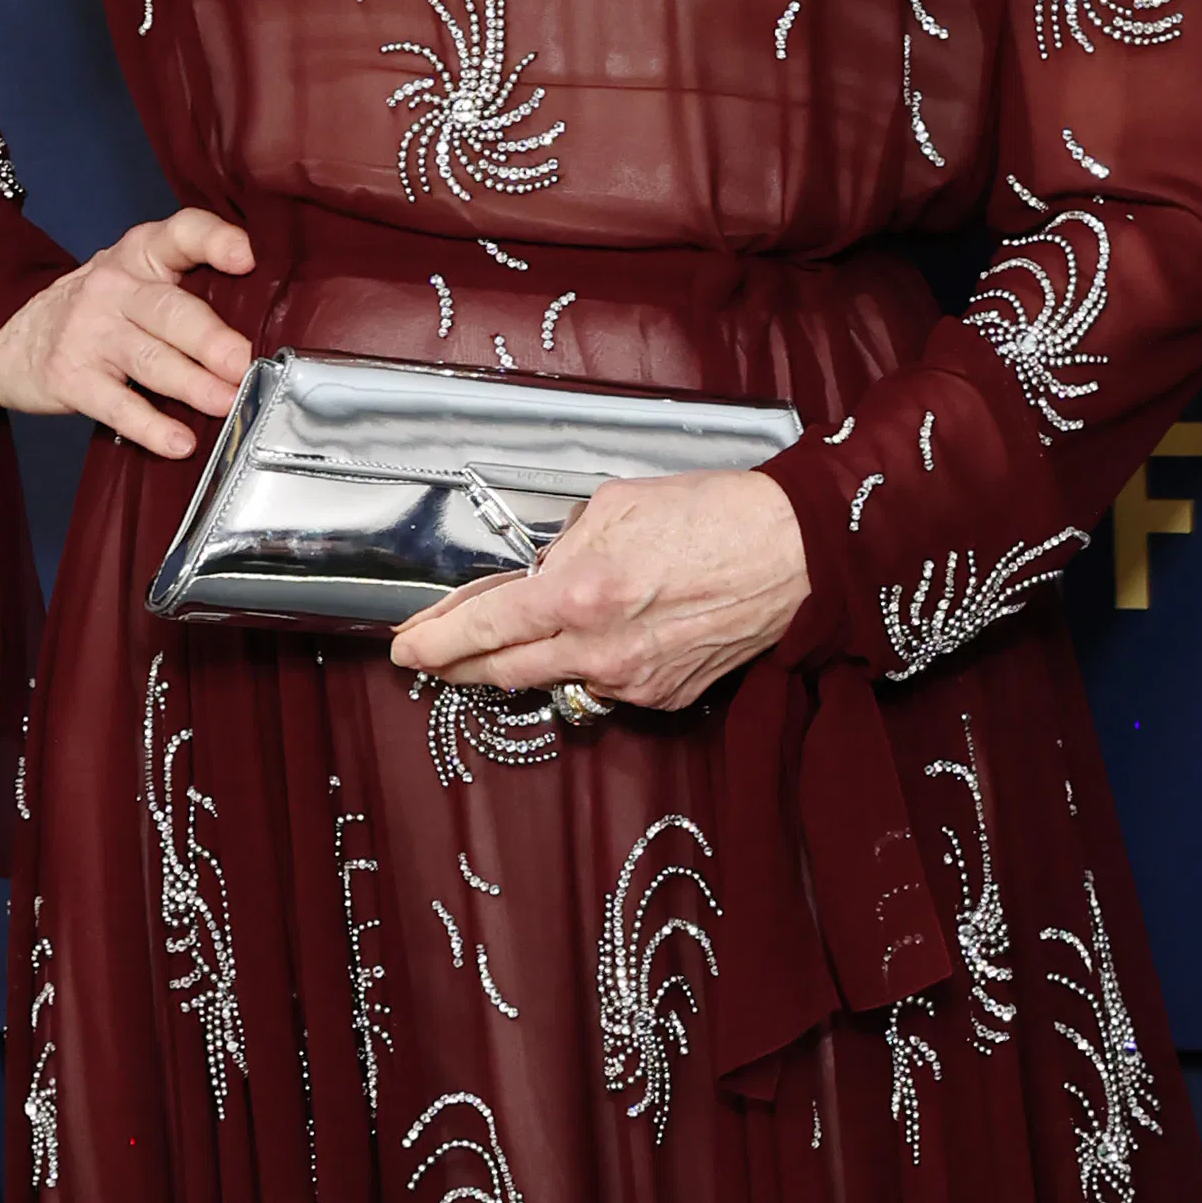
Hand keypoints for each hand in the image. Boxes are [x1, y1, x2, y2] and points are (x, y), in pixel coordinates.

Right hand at [0, 207, 252, 457]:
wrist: (8, 335)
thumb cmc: (95, 310)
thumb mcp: (134, 280)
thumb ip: (186, 291)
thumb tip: (262, 332)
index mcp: (140, 256)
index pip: (180, 234)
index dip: (213, 241)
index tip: (245, 257)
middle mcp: (114, 287)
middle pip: (169, 310)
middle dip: (209, 337)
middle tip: (241, 361)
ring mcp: (89, 332)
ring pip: (149, 358)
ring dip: (192, 384)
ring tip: (226, 403)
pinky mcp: (71, 377)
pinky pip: (118, 404)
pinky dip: (151, 426)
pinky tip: (178, 441)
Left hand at [392, 462, 807, 712]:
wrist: (796, 554)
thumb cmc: (716, 516)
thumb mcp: (617, 505)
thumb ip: (562, 544)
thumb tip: (536, 570)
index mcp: (582, 593)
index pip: (483, 628)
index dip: (434, 641)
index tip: (405, 647)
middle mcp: (602, 649)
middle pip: (502, 672)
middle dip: (459, 663)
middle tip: (432, 654)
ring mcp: (634, 682)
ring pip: (552, 681)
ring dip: (524, 662)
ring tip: (513, 638)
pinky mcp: (663, 697)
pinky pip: (603, 687)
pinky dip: (586, 664)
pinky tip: (599, 636)